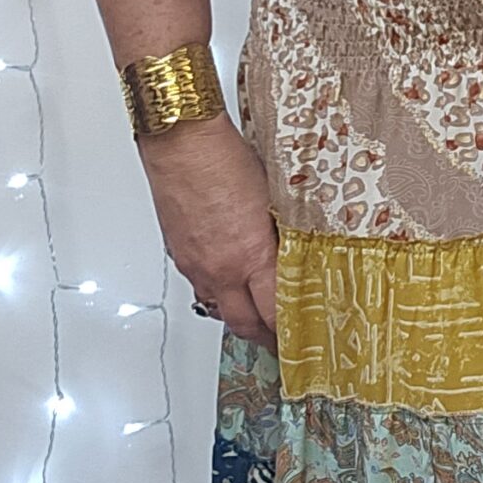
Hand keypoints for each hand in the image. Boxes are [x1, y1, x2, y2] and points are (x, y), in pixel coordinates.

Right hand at [138, 117, 279, 347]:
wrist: (182, 141)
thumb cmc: (226, 160)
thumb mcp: (273, 199)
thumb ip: (283, 235)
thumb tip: (296, 254)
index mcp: (251, 257)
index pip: (275, 313)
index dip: (290, 332)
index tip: (303, 337)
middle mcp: (221, 270)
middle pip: (244, 324)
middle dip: (265, 337)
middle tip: (281, 341)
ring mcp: (196, 266)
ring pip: (220, 308)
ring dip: (240, 316)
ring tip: (257, 316)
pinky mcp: (180, 255)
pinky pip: (201, 287)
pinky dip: (218, 293)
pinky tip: (229, 283)